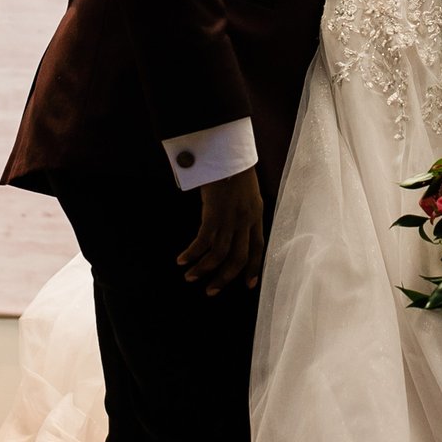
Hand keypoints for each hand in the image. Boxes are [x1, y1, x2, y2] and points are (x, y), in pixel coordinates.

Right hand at [177, 165, 264, 292]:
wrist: (227, 150)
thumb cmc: (232, 166)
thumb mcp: (245, 190)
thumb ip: (242, 208)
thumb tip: (230, 222)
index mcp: (256, 214)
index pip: (258, 247)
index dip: (254, 268)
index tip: (248, 285)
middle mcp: (246, 219)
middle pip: (239, 258)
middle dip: (224, 278)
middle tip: (210, 291)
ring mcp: (231, 217)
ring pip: (219, 254)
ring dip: (204, 269)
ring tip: (191, 277)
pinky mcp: (215, 213)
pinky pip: (203, 242)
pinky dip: (192, 253)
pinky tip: (182, 259)